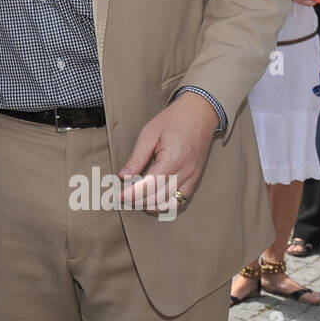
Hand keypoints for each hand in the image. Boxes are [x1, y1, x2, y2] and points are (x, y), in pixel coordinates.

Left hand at [119, 92, 218, 214]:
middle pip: (159, 197)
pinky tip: (152, 200)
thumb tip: (123, 176)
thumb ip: (136, 158)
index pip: (151, 185)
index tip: (120, 196)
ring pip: (171, 204)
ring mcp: (193, 177)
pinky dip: (165, 204)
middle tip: (124, 199)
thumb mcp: (149, 134)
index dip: (133, 194)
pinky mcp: (195, 179)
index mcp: (173, 158)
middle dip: (139, 202)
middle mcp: (186, 171)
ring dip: (151, 206)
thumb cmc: (174, 120)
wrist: (200, 114)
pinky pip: (181, 200)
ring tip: (135, 201)